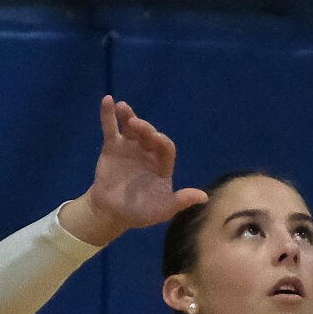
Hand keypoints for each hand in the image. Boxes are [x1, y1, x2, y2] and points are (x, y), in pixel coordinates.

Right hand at [61, 96, 204, 244]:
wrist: (112, 213)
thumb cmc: (140, 212)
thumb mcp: (162, 210)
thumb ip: (180, 201)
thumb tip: (204, 197)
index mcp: (162, 165)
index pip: (166, 148)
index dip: (161, 141)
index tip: (154, 138)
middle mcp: (148, 152)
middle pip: (149, 134)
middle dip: (145, 128)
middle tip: (137, 125)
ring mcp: (130, 147)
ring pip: (131, 127)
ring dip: (129, 116)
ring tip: (123, 107)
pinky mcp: (112, 147)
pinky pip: (111, 128)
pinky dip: (108, 115)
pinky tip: (107, 100)